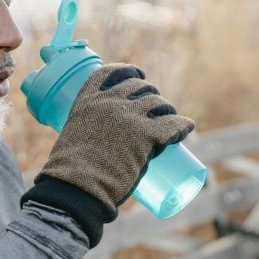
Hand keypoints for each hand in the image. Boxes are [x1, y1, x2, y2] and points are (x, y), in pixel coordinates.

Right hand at [38, 63, 193, 211]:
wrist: (77, 187)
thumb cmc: (71, 172)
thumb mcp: (74, 138)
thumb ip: (89, 133)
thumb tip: (103, 146)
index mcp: (88, 99)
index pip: (113, 72)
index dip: (129, 71)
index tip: (138, 75)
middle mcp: (110, 101)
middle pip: (141, 87)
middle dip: (151, 94)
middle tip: (156, 108)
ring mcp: (130, 116)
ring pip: (159, 104)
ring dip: (167, 110)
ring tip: (170, 120)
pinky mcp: (147, 134)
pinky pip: (173, 124)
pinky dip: (182, 125)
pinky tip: (187, 127)